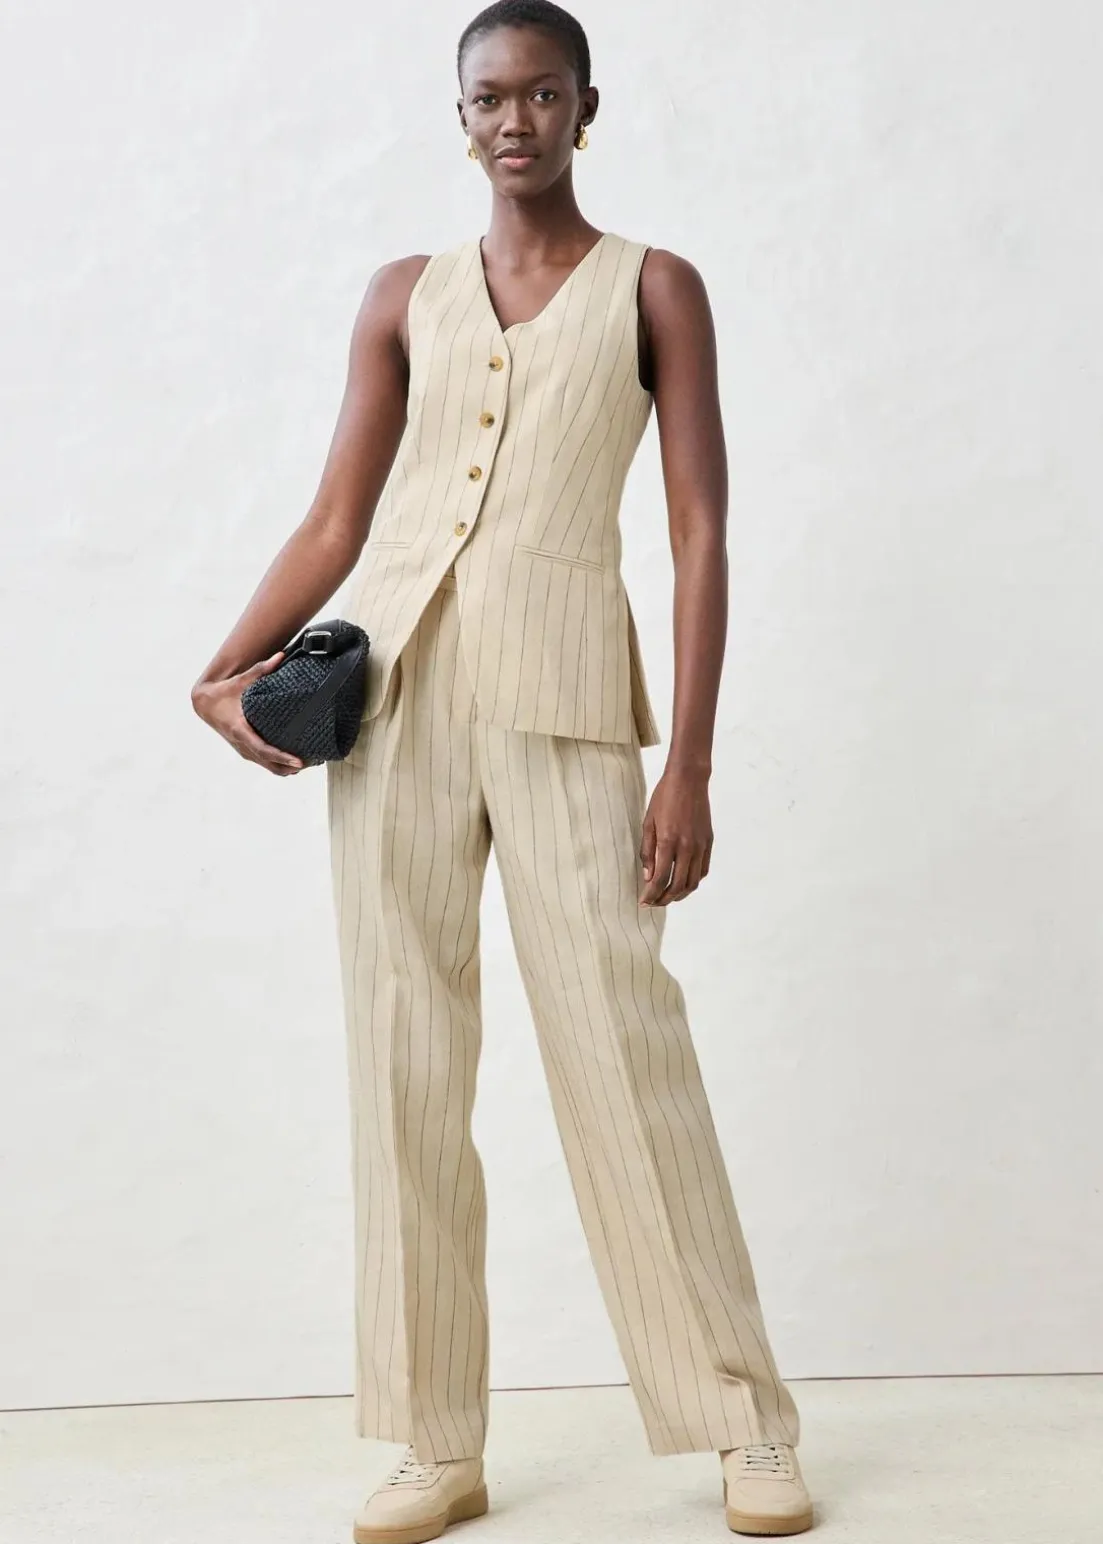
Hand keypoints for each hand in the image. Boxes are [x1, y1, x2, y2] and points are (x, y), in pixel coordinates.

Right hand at [191, 654, 304, 775]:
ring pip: (267, 767)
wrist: (204, 705)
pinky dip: (278, 765)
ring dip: (285, 769)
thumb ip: (260, 670)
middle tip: (312, 763)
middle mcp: (242, 744)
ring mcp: (243, 750)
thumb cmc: (222, 693)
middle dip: (289, 766)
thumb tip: (280, 656)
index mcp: (240, 729)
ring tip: (307, 764)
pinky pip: (264, 762)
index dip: (281, 756)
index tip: (298, 761)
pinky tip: (293, 763)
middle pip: (269, 764)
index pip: (264, 749)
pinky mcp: (245, 750)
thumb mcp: (239, 681)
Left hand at [638, 765, 712, 905]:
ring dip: (679, 894)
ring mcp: (700, 846)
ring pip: (693, 882)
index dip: (650, 895)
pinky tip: (683, 882)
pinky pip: (703, 870)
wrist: (689, 780)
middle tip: (653, 903)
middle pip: (677, 886)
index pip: (659, 879)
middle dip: (663, 899)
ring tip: (667, 896)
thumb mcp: (648, 822)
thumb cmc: (664, 797)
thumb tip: (647, 876)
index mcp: (668, 842)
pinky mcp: (709, 842)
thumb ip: (647, 851)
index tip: (643, 902)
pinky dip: (693, 881)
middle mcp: (687, 847)